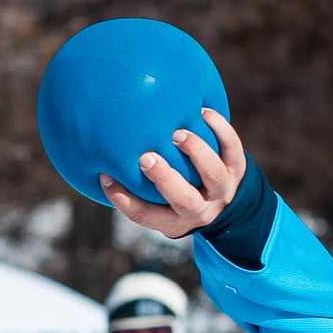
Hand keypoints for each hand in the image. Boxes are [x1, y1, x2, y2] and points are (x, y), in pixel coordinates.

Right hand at [98, 108, 246, 241]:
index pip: (145, 215)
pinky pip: (232, 148)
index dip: (123, 200)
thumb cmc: (178, 195)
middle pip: (184, 201)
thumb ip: (132, 187)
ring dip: (196, 153)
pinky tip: (202, 111)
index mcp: (174, 221)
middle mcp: (200, 209)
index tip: (105, 177)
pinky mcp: (238, 168)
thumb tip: (94, 157)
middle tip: (146, 158)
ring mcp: (222, 189)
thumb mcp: (158, 204)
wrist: (231, 203)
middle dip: (165, 180)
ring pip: (213, 174)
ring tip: (177, 134)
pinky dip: (220, 130)